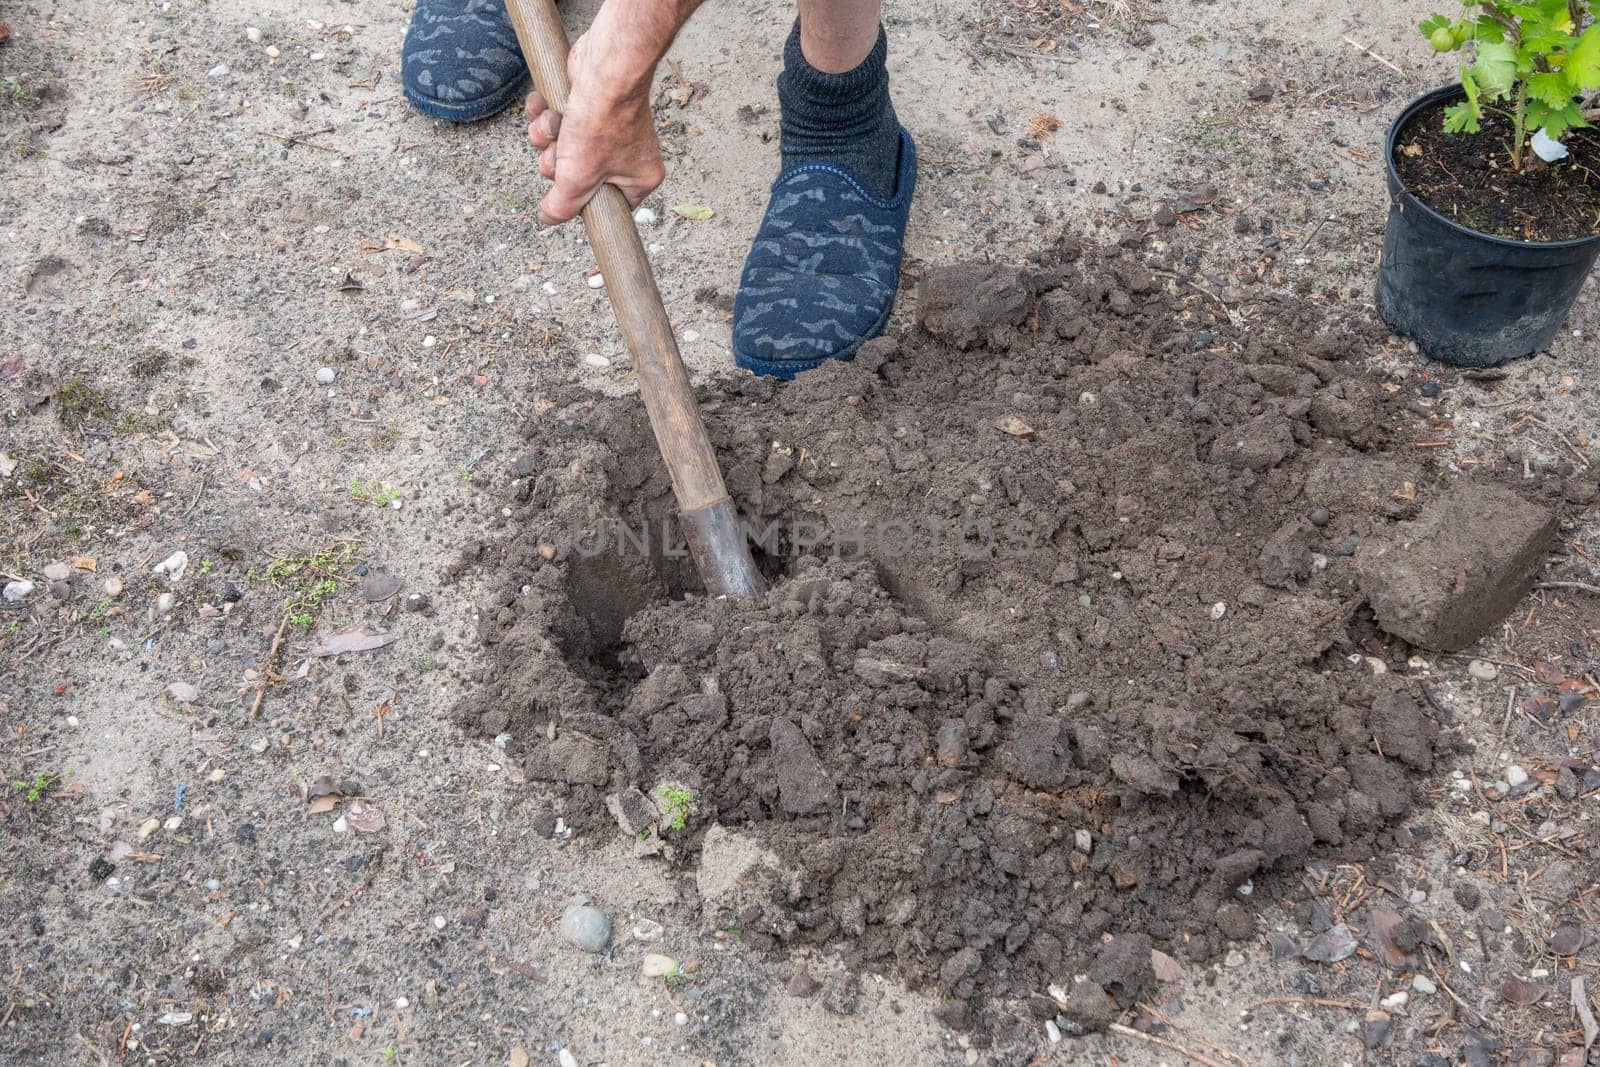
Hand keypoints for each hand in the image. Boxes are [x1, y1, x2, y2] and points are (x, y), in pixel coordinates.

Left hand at [525, 28, 665, 224]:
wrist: (605, 66)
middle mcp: (628, 153)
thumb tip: (549, 218)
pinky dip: (545, 114)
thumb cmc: (602, 122)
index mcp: (639, 177)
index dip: (581, 199)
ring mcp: (608, 128)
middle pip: (578, 176)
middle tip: (563, 153)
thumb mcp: (577, 179)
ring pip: (563, 148)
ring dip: (548, 137)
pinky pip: (558, 121)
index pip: (607, 204)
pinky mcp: (588, 106)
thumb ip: (562, 206)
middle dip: (557, 162)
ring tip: (555, 125)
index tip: (569, 188)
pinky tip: (546, 106)